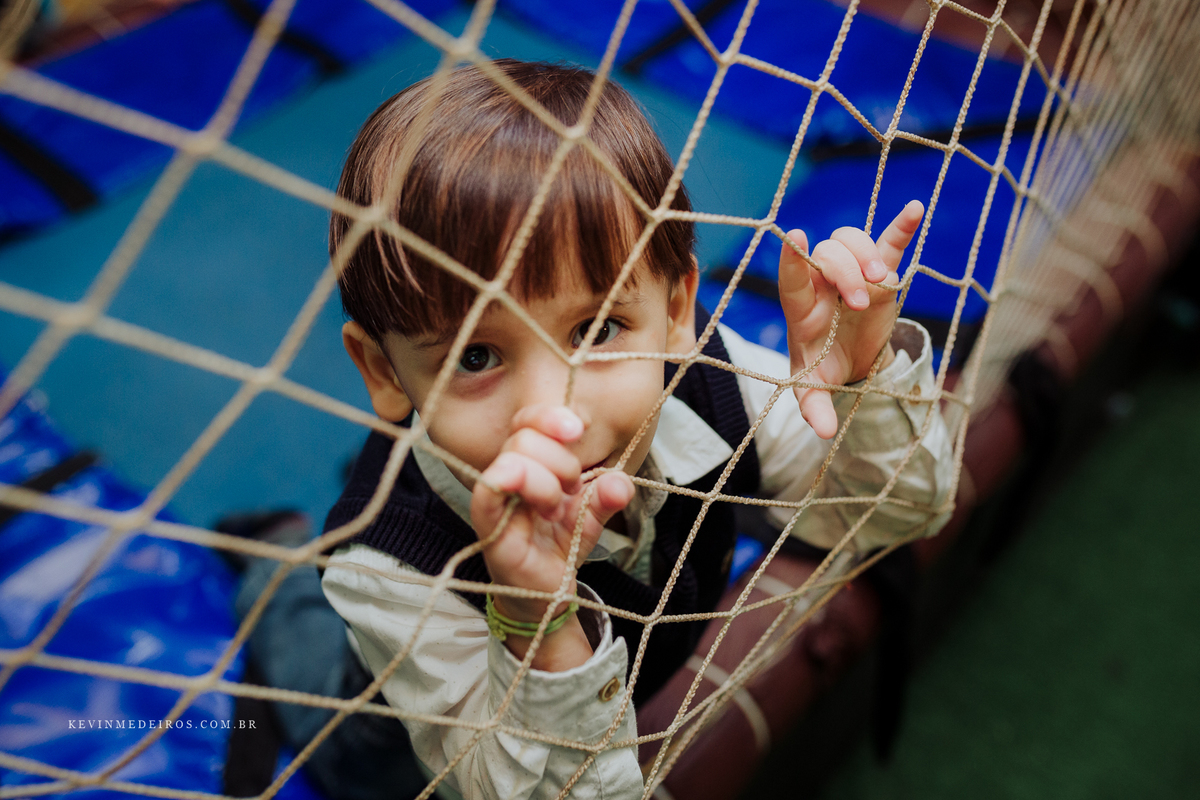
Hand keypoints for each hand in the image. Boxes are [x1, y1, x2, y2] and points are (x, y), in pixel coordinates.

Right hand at [470, 405, 633, 666]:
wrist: (547, 595)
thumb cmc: (559, 547)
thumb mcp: (592, 517)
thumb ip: (608, 496)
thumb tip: (622, 482)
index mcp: (530, 464)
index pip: (527, 421)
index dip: (550, 418)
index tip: (577, 431)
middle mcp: (507, 475)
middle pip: (523, 437)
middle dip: (560, 461)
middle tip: (571, 491)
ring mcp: (495, 500)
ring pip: (513, 460)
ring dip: (546, 482)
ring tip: (554, 509)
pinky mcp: (489, 528)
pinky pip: (487, 493)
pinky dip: (505, 483)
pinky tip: (531, 501)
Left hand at [779, 200, 923, 438]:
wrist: (851, 360)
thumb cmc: (824, 367)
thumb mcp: (815, 389)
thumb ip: (815, 408)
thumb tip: (823, 432)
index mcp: (801, 308)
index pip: (792, 277)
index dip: (792, 257)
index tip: (794, 236)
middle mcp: (822, 282)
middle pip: (827, 256)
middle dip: (844, 274)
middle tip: (859, 303)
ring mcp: (852, 272)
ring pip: (852, 242)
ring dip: (866, 254)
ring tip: (879, 280)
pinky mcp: (881, 272)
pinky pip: (889, 242)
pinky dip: (901, 226)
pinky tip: (914, 209)